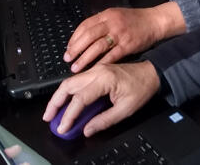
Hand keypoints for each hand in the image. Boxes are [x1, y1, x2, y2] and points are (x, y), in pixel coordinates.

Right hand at [42, 61, 159, 136]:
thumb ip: (104, 120)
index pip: (79, 98)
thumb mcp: (126, 109)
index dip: (69, 115)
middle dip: (55, 102)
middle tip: (48, 118)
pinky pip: (77, 80)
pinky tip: (65, 102)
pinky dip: (67, 92)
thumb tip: (87, 130)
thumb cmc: (142, 88)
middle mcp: (97, 71)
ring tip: (53, 111)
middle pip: (68, 85)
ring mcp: (95, 70)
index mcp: (104, 79)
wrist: (151, 73)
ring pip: (70, 81)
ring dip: (59, 96)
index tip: (63, 127)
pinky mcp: (96, 71)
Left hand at [65, 2, 185, 70]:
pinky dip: (101, 64)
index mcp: (107, 14)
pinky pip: (111, 56)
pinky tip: (94, 71)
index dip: (74, 38)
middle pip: (88, 35)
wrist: (155, 21)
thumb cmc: (135, 20)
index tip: (68, 48)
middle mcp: (112, 23)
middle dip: (75, 48)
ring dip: (84, 58)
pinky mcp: (128, 45)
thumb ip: (101, 23)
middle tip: (67, 58)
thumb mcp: (116, 15)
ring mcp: (120, 34)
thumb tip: (83, 36)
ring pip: (97, 46)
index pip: (85, 25)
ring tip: (76, 67)